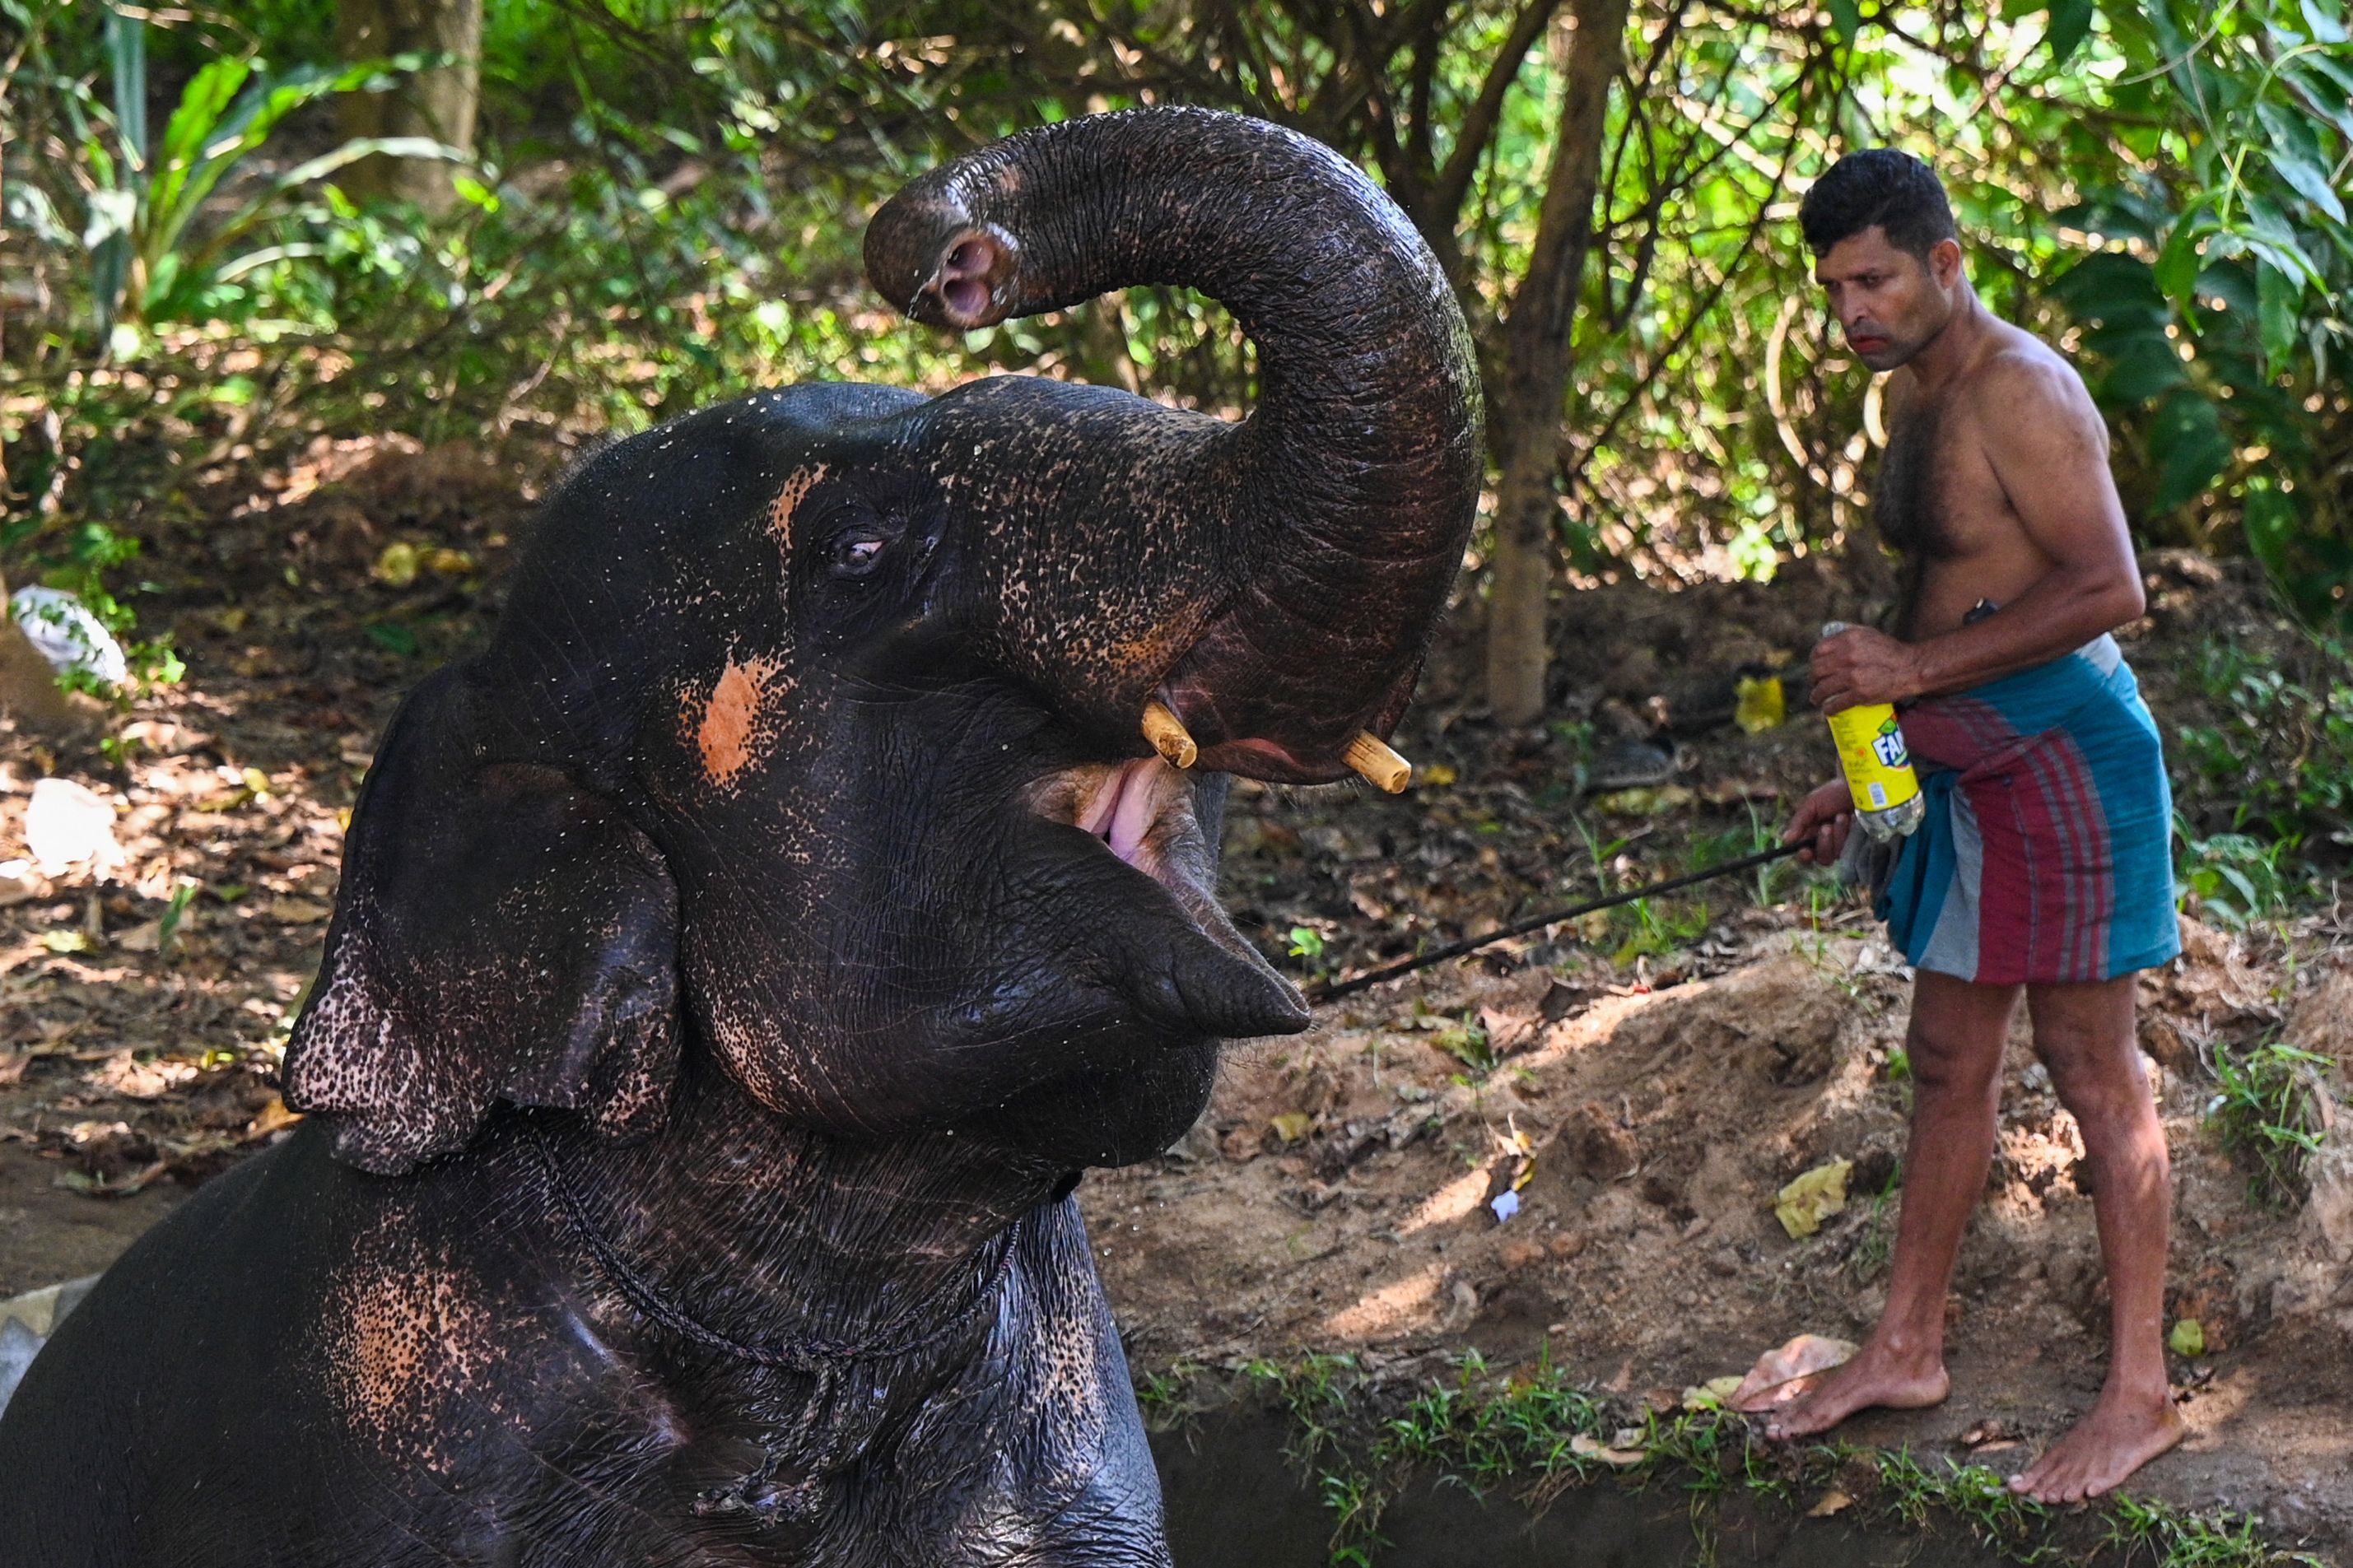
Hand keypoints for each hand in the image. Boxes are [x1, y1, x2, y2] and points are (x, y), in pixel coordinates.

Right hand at [1783, 780, 1852, 865]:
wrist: (1857, 786)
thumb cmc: (1833, 793)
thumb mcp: (1811, 804)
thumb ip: (1798, 823)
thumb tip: (1785, 840)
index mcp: (1812, 835)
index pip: (1806, 854)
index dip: (1805, 856)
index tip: (1805, 851)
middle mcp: (1828, 843)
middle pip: (1822, 859)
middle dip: (1824, 843)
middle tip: (1826, 826)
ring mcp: (1844, 844)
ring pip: (1837, 854)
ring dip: (1838, 834)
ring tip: (1842, 816)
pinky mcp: (1859, 843)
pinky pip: (1852, 848)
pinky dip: (1849, 833)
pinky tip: (1852, 819)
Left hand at [1809, 626, 1924, 713]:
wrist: (1911, 667)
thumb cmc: (1890, 651)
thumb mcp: (1868, 634)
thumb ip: (1848, 636)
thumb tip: (1828, 639)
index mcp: (1848, 640)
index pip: (1819, 650)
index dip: (1814, 660)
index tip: (1815, 666)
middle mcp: (1847, 657)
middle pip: (1817, 670)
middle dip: (1813, 679)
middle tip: (1815, 684)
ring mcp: (1853, 676)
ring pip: (1823, 688)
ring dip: (1816, 696)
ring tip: (1816, 699)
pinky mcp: (1860, 694)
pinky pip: (1836, 703)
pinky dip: (1829, 708)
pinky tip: (1827, 710)